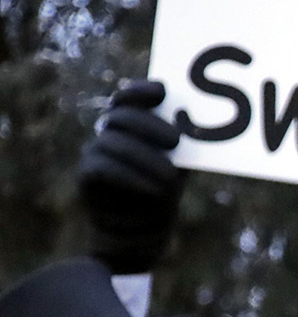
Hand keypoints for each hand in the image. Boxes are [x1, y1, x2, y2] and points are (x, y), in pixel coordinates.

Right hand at [77, 79, 186, 273]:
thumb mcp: (178, 160)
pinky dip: (131, 177)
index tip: (163, 92)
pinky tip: (152, 188)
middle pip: (121, 116)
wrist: (143, 226)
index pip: (128, 96)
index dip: (141, 90)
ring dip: (145, 158)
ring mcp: (95, 150)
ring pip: (114, 142)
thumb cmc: (164, 186)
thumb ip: (179, 140)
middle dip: (150, 125)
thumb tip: (191, 125)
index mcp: (131, 122)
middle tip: (176, 141)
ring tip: (170, 177)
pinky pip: (105, 168)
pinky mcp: (87, 173)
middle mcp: (109, 131)